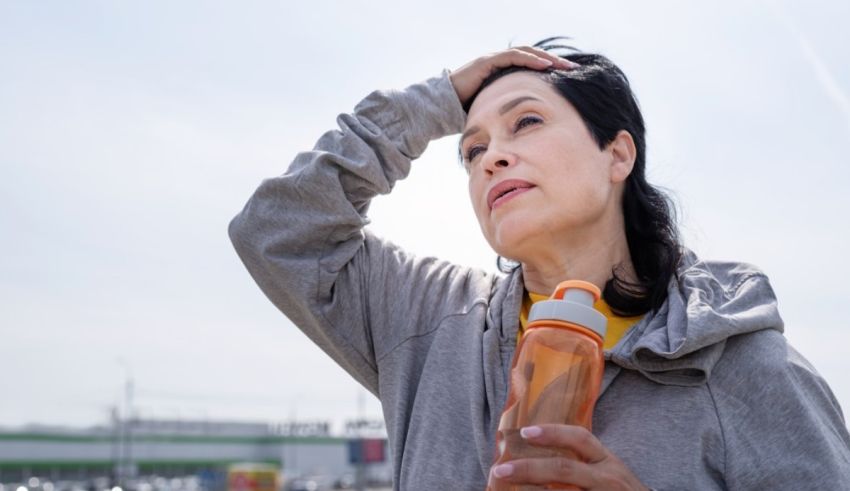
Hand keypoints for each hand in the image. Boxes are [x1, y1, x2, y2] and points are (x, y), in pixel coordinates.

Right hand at [449, 47, 577, 107]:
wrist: (442, 107)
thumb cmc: (466, 113)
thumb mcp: (494, 113)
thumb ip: (508, 115)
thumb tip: (525, 134)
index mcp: (503, 73)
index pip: (531, 66)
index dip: (549, 69)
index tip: (567, 78)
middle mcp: (500, 62)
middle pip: (533, 57)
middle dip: (554, 61)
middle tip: (573, 68)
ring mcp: (493, 59)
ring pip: (526, 53)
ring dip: (547, 58)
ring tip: (563, 65)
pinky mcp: (487, 61)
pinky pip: (513, 56)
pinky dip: (531, 59)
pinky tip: (545, 65)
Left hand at [489, 424, 648, 490]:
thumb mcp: (609, 473)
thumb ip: (584, 462)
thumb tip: (540, 451)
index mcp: (607, 462)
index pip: (581, 439)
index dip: (553, 433)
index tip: (526, 432)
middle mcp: (607, 479)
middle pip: (563, 468)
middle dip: (529, 468)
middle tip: (500, 469)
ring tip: (504, 489)